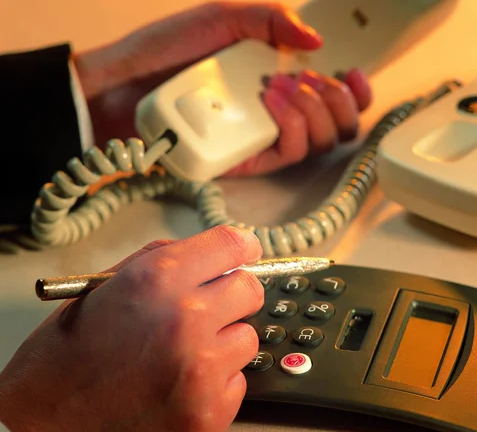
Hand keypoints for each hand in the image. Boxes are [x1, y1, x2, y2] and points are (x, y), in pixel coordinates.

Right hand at [0, 226, 263, 431]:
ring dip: (221, 344)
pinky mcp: (207, 413)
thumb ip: (169, 260)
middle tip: (206, 310)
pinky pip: (237, 383)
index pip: (234, 244)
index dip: (241, 249)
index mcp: (159, 279)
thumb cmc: (70, 349)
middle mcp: (185, 319)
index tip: (242, 256)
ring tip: (180, 354)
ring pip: (246, 339)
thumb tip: (218, 254)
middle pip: (251, 290)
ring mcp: (199, 370)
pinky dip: (214, 384)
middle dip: (232, 296)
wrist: (43, 416)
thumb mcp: (110, 282)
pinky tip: (178, 385)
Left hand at [73, 0, 371, 175]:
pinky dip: (291, 125)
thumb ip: (271, 18)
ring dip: (314, 110)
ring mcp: (263, 138)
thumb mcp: (222, 19)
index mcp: (279, 79)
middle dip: (338, 101)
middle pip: (337, 125)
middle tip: (311, 80)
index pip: (334, 95)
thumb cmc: (164, 53)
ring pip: (319, 142)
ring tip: (282, 86)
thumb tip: (317, 38)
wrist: (121, 88)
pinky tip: (272, 101)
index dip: (355, 90)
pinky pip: (288, 153)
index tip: (352, 73)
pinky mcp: (248, 160)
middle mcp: (277, 112)